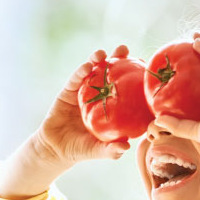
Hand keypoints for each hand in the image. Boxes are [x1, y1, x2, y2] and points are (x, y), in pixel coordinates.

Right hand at [34, 47, 131, 166]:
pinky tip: (87, 67)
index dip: (134, 76)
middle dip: (118, 58)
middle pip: (111, 72)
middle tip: (123, 49)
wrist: (55, 148)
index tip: (144, 65)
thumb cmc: (81, 149)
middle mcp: (99, 95)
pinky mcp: (68, 91)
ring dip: (97, 60)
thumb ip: (110, 150)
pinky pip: (75, 79)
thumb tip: (125, 147)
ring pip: (93, 71)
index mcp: (111, 106)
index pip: (126, 87)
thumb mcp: (97, 150)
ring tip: (102, 54)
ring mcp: (84, 91)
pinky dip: (80, 72)